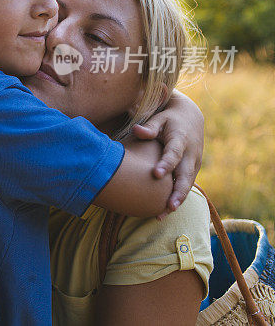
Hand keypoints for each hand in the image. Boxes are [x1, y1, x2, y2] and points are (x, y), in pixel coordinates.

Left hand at [132, 89, 203, 217]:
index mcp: (181, 139)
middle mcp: (190, 154)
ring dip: (177, 200)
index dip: (167, 164)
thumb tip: (137, 131)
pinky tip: (165, 211)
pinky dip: (178, 198)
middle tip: (169, 206)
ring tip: (164, 214)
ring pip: (187, 184)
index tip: (157, 174)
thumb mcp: (159, 118)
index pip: (174, 153)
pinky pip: (186, 185)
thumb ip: (149, 127)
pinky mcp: (193, 169)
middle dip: (178, 192)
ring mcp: (194, 163)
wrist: (191, 117)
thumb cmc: (168, 119)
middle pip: (185, 175)